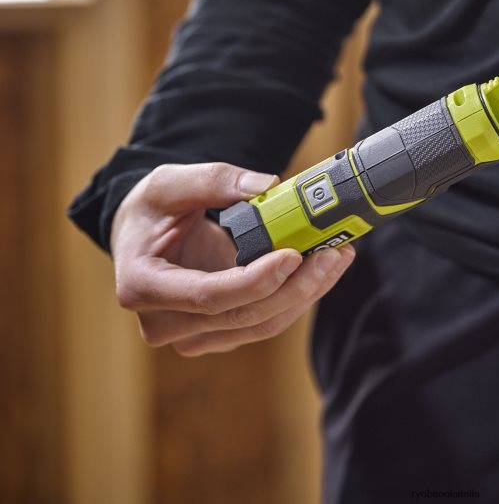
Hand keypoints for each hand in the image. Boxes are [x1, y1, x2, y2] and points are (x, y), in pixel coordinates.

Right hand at [110, 162, 354, 355]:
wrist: (141, 238)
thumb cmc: (151, 211)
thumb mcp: (168, 183)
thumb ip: (213, 180)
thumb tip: (266, 186)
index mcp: (142, 286)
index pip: (208, 296)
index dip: (255, 281)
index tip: (293, 255)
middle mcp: (164, 324)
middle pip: (243, 316)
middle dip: (296, 287)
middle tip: (333, 252)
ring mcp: (192, 336)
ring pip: (261, 325)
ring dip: (306, 294)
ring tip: (337, 256)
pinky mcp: (219, 334)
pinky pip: (266, 322)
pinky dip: (298, 296)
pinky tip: (323, 269)